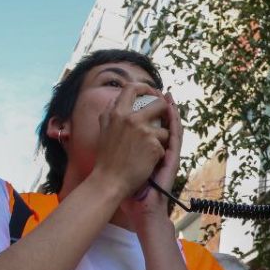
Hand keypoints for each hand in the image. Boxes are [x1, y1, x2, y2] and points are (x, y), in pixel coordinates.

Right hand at [91, 82, 171, 202]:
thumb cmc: (106, 158)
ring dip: (162, 139)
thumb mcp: (104, 129)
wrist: (109, 181)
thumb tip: (118, 98)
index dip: (144, 87)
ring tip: (150, 151)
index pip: (132, 88)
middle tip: (165, 118)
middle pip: (159, 103)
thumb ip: (111, 113)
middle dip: (165, 110)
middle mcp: (130, 119)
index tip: (152, 92)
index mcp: (116, 113)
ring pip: (166, 128)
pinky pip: (164, 144)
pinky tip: (148, 161)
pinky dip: (159, 153)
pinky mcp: (154, 145)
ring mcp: (144, 131)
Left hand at [121, 90, 182, 231]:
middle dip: (162, 104)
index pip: (152, 125)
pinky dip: (174, 122)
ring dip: (172, 110)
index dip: (150, 110)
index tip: (144, 97)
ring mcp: (168, 154)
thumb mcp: (124, 162)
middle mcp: (160, 149)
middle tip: (161, 92)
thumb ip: (122, 147)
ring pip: (174, 127)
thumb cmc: (129, 187)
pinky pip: (176, 137)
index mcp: (149, 148)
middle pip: (165, 123)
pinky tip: (172, 111)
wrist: (140, 205)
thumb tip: (110, 132)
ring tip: (169, 96)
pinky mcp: (172, 159)